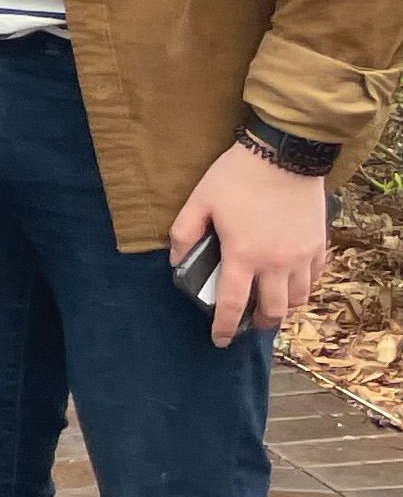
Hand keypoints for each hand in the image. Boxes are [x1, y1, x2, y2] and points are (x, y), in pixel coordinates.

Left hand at [170, 140, 331, 346]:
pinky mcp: (318, 244)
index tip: (219, 340)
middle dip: (259, 322)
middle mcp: (277, 263)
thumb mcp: (199, 202)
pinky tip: (292, 282)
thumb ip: (184, 234)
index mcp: (244, 256)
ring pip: (299, 299)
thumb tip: (177, 260)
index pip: (233, 304)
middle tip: (248, 322)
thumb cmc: (237, 177)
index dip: (224, 327)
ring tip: (270, 303)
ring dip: (283, 306)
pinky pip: (315, 278)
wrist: (284, 155)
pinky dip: (303, 287)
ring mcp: (302, 255)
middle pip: (273, 310)